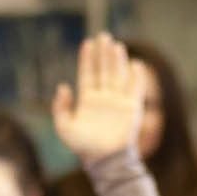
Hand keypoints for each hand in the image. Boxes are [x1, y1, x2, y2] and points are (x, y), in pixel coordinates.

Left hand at [50, 33, 145, 164]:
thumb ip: (60, 108)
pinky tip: (135, 63)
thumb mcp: (64, 128)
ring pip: (118, 75)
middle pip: (104, 70)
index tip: (87, 43)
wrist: (104, 160)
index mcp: (88, 100)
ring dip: (117, 60)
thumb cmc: (83, 146)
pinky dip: (136, 77)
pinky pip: (135, 89)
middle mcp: (104, 97)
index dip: (87, 59)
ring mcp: (118, 101)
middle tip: (103, 36)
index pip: (88, 74)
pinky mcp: (132, 108)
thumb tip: (63, 86)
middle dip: (103, 53)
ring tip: (116, 45)